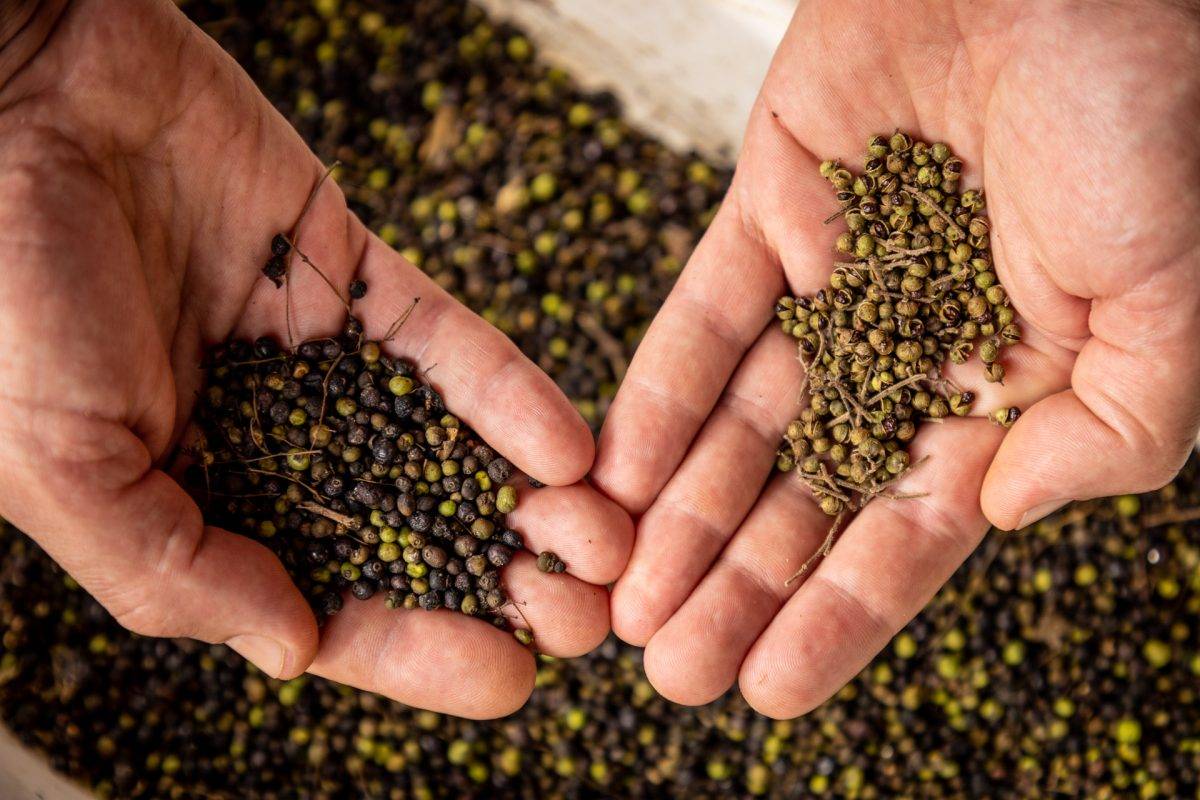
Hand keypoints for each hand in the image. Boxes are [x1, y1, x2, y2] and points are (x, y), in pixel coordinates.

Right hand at [0, 0, 630, 717]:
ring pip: (446, 447)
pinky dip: (509, 395)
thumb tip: (296, 649)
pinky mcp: (359, 276)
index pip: (324, 604)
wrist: (23, 101)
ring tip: (608, 541)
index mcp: (195, 504)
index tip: (511, 679)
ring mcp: (322, 359)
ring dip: (531, 501)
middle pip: (409, 536)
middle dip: (500, 584)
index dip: (418, 649)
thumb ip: (173, 570)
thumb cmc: (5, 292)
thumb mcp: (60, 464)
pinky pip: (449, 346)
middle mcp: (271, 443)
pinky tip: (572, 449)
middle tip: (587, 618)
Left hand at [594, 0, 1199, 716]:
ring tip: (626, 600)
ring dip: (682, 514)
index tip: (765, 691)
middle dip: (736, 586)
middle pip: (806, 495)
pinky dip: (659, 393)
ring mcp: (836, 282)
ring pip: (742, 423)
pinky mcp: (772, 208)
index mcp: (1006, 390)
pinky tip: (618, 475)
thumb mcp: (1166, 299)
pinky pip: (705, 317)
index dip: (835, 614)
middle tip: (668, 670)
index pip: (905, 531)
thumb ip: (1108, 433)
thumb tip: (991, 519)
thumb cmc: (1141, 116)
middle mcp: (910, 349)